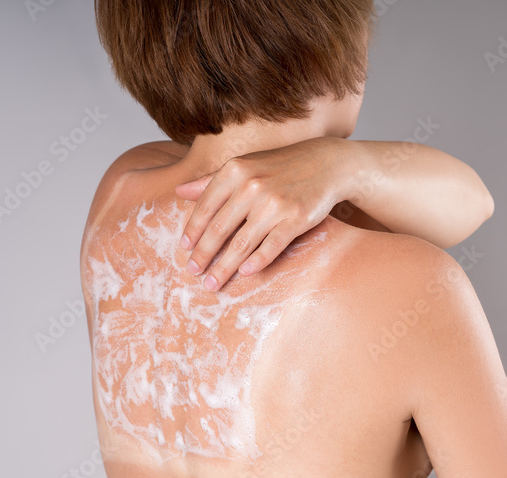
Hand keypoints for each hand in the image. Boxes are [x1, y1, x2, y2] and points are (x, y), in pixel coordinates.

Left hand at [174, 137, 347, 290]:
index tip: (184, 249)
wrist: (328, 164)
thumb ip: (211, 180)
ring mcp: (274, 203)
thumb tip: (178, 191)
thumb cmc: (280, 166)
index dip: (192, 231)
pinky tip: (245, 273)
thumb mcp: (245, 166)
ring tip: (212, 283)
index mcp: (235, 171)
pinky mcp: (296, 218)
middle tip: (192, 272)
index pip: (205, 207)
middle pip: (219, 229)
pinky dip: (257, 261)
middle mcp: (251, 186)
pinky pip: (271, 246)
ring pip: (242, 243)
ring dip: (224, 267)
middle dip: (203, 255)